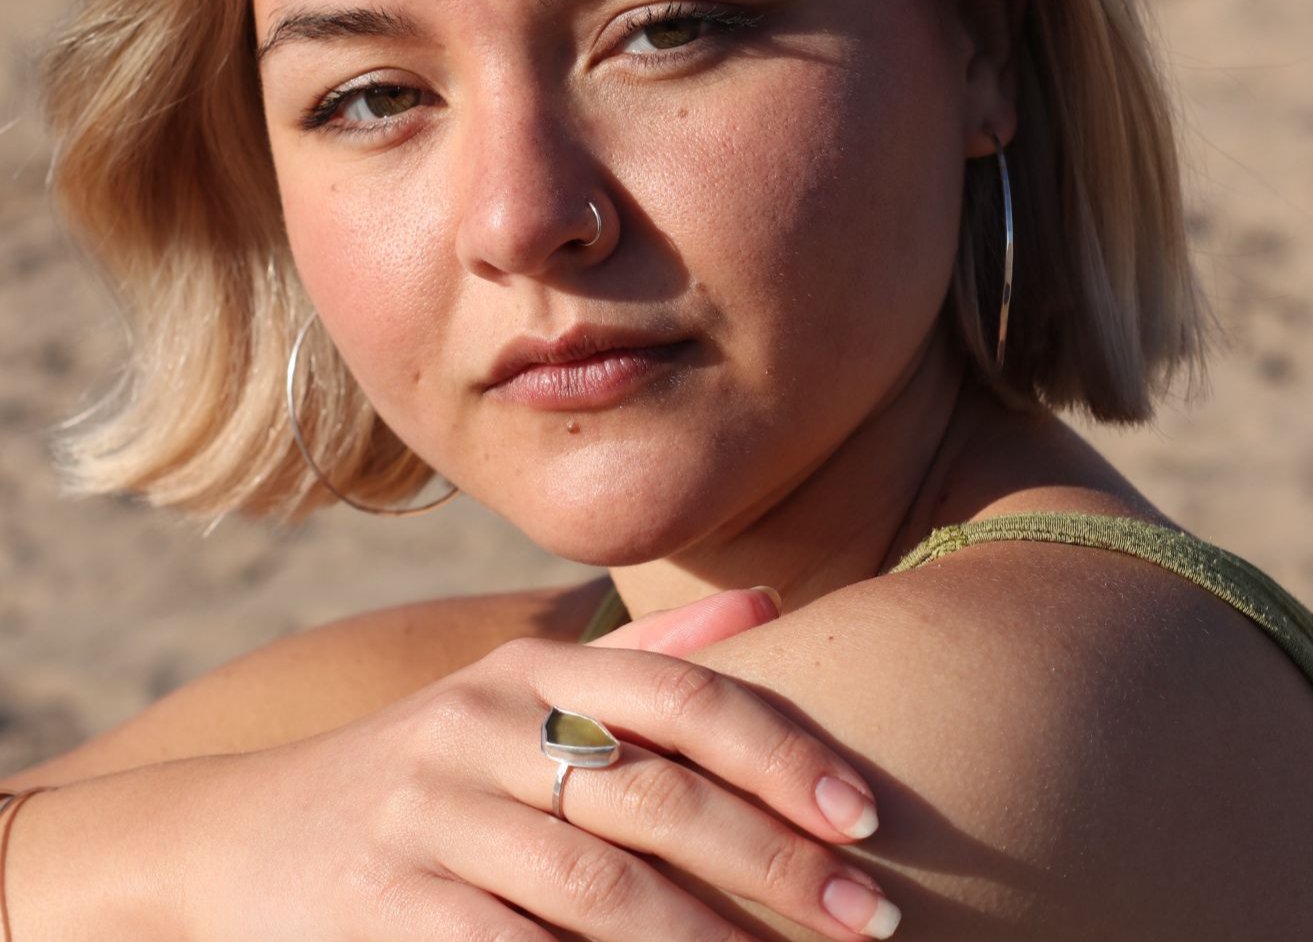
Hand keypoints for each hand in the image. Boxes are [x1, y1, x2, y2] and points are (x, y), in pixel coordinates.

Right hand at [177, 587, 892, 940]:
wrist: (243, 836)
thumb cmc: (429, 763)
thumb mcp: (521, 687)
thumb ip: (646, 653)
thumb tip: (768, 601)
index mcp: (531, 666)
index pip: (681, 695)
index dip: (782, 751)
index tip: (867, 816)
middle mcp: (482, 725)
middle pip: (655, 797)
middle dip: (773, 862)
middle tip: (871, 919)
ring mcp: (428, 817)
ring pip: (596, 889)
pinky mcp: (385, 908)